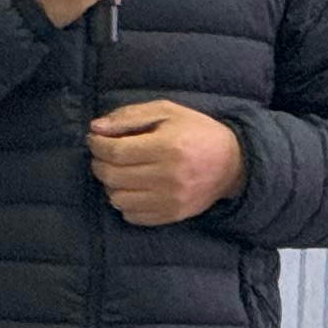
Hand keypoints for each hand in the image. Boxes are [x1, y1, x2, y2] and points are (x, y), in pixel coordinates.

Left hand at [90, 99, 244, 225]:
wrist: (232, 163)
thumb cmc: (197, 131)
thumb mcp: (167, 112)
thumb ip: (130, 116)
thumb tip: (96, 128)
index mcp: (168, 147)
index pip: (116, 152)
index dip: (97, 145)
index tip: (94, 138)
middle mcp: (168, 177)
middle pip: (113, 176)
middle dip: (99, 163)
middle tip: (103, 154)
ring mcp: (170, 200)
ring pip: (118, 198)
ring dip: (110, 184)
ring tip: (119, 171)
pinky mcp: (172, 215)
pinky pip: (132, 215)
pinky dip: (124, 202)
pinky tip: (132, 188)